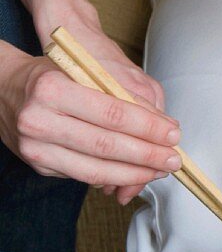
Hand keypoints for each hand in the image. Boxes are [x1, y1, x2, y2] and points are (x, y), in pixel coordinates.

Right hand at [0, 22, 179, 205]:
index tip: (174, 135)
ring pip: (95, 169)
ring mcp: (35, 146)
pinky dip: (113, 178)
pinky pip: (84, 176)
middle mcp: (38, 119)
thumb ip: (125, 97)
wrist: (5, 88)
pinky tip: (135, 175)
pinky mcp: (38, 164)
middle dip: (147, 156)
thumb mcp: (86, 73)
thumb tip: (165, 126)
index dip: (148, 128)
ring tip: (160, 171)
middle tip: (174, 160)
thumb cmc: (53, 76)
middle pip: (106, 146)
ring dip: (135, 174)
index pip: (112, 114)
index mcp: (52, 89)